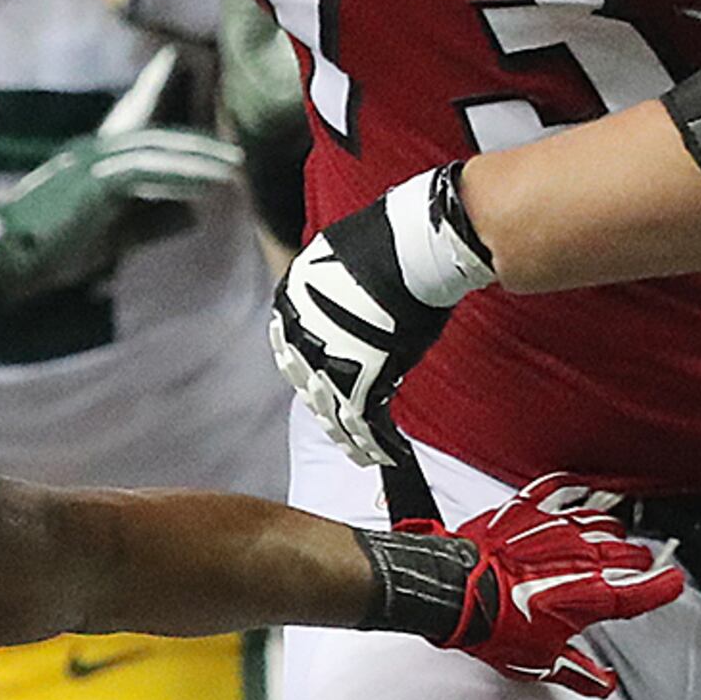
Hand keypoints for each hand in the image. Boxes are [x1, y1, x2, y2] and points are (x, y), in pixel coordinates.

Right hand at [0, 121, 239, 311]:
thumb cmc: (41, 257)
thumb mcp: (108, 240)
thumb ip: (146, 225)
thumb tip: (192, 216)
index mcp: (86, 165)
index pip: (135, 133)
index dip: (168, 124)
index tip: (203, 129)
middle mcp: (86, 156)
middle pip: (150, 139)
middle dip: (194, 146)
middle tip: (231, 157)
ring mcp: (85, 165)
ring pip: (152, 150)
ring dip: (196, 159)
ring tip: (231, 169)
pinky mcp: (88, 183)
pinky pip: (143, 172)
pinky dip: (177, 176)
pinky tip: (207, 185)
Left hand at [271, 162, 495, 465]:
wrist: (411, 246)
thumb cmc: (386, 243)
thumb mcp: (338, 259)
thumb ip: (333, 287)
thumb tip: (348, 294)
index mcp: (289, 306)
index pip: (294, 350)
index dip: (310, 373)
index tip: (320, 388)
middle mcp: (300, 340)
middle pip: (313, 386)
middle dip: (330, 410)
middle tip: (342, 432)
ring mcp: (328, 364)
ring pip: (336, 413)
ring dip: (352, 439)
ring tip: (363, 455)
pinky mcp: (360, 383)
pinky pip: (365, 422)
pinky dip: (376, 443)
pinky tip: (386, 455)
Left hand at [360, 479, 683, 696]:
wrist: (451, 591)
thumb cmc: (492, 622)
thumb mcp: (539, 661)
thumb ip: (578, 672)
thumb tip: (602, 684)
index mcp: (594, 595)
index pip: (650, 588)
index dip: (666, 587)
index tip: (671, 585)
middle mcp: (585, 556)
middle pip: (633, 552)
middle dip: (638, 562)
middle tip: (633, 570)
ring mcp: (560, 527)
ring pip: (605, 519)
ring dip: (611, 531)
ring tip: (607, 541)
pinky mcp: (531, 508)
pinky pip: (564, 487)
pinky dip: (578, 489)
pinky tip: (582, 490)